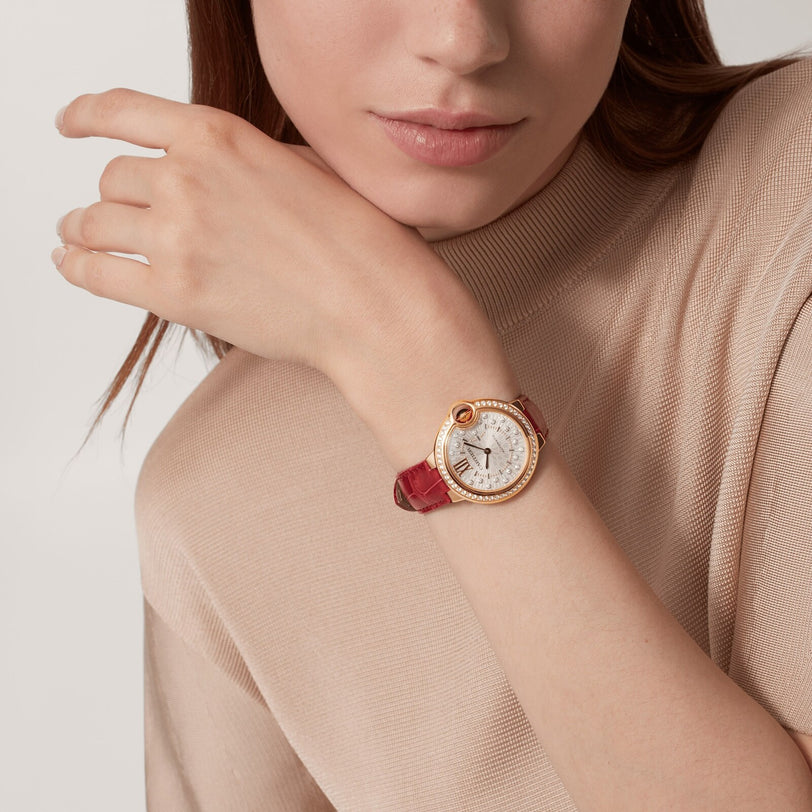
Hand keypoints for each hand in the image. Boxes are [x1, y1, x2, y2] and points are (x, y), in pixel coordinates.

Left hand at [53, 89, 516, 462]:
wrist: (376, 304)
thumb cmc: (359, 240)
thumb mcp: (303, 168)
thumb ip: (242, 160)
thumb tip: (210, 170)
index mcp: (218, 135)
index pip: (123, 111)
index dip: (87, 115)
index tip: (73, 123)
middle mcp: (187, 178)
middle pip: (113, 178)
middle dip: (115, 195)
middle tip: (111, 210)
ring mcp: (176, 237)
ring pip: (93, 222)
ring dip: (82, 228)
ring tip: (78, 236)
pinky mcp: (174, 294)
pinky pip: (95, 273)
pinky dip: (77, 266)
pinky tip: (74, 263)